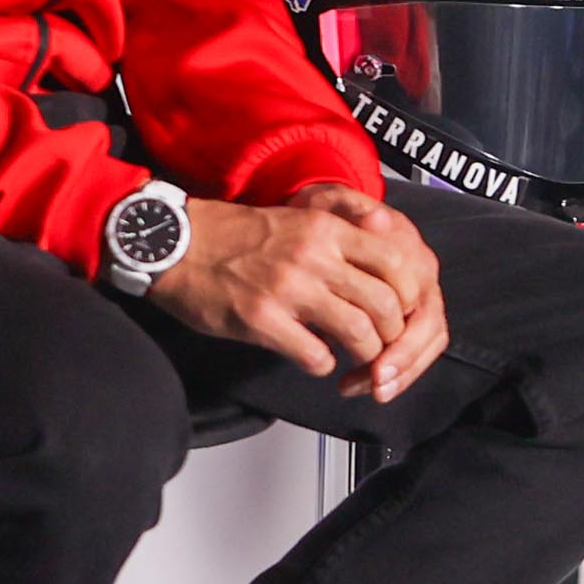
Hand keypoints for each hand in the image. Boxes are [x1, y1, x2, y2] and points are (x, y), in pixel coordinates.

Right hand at [153, 185, 446, 399]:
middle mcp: (314, 257)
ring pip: (358, 332)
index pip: (395, 262)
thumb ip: (340, 235)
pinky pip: (315, 355)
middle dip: (393, 333)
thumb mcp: (297, 219)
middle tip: (385, 343)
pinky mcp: (261, 321)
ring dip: (365, 354)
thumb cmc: (234, 235)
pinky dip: (324, 364)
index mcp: (325, 229)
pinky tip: (316, 359)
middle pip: (385, 303)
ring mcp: (288, 290)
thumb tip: (385, 256)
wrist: (174, 243)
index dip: (409, 293)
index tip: (404, 309)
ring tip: (357, 359)